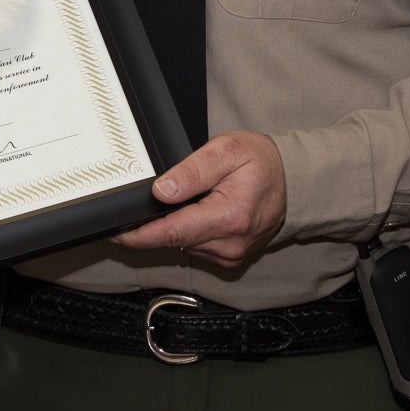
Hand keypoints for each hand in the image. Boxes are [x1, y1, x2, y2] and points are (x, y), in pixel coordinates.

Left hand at [113, 131, 287, 268]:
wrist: (295, 182)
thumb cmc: (262, 162)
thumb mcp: (226, 151)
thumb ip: (192, 171)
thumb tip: (161, 191)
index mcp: (228, 217)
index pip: (170, 232)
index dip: (137, 235)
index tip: (114, 231)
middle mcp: (229, 244)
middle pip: (172, 240)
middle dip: (152, 225)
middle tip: (138, 206)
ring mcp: (230, 255)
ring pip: (182, 245)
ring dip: (173, 227)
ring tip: (180, 201)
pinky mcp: (230, 259)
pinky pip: (196, 247)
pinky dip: (189, 232)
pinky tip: (195, 212)